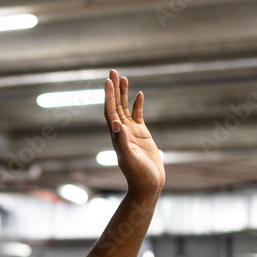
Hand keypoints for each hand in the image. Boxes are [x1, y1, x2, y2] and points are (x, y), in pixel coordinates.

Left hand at [103, 69, 164, 195]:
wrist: (148, 185)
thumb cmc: (138, 175)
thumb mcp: (129, 159)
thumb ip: (122, 143)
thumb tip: (116, 124)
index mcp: (117, 136)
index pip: (110, 111)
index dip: (108, 96)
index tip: (108, 81)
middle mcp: (122, 132)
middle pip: (115, 106)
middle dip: (114, 89)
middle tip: (113, 71)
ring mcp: (131, 132)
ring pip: (125, 108)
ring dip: (123, 93)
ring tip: (123, 77)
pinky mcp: (142, 134)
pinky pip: (138, 115)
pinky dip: (137, 104)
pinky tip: (139, 94)